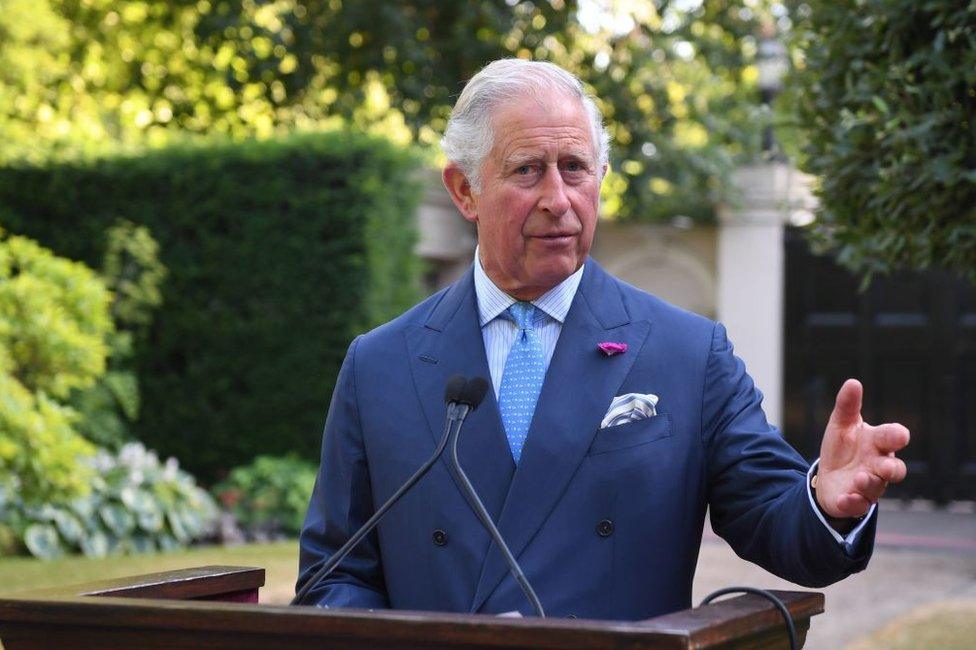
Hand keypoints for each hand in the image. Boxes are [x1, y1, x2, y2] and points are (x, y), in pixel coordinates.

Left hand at [816, 379, 909, 518]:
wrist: (829, 477)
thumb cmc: (843, 447)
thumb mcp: (841, 424)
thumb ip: (848, 406)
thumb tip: (853, 382)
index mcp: (877, 443)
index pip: (893, 437)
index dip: (897, 436)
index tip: (899, 435)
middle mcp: (878, 465)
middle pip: (894, 469)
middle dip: (892, 468)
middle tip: (886, 467)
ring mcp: (869, 485)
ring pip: (876, 487)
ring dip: (870, 483)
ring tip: (860, 478)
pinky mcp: (855, 501)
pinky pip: (857, 505)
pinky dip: (852, 502)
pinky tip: (845, 497)